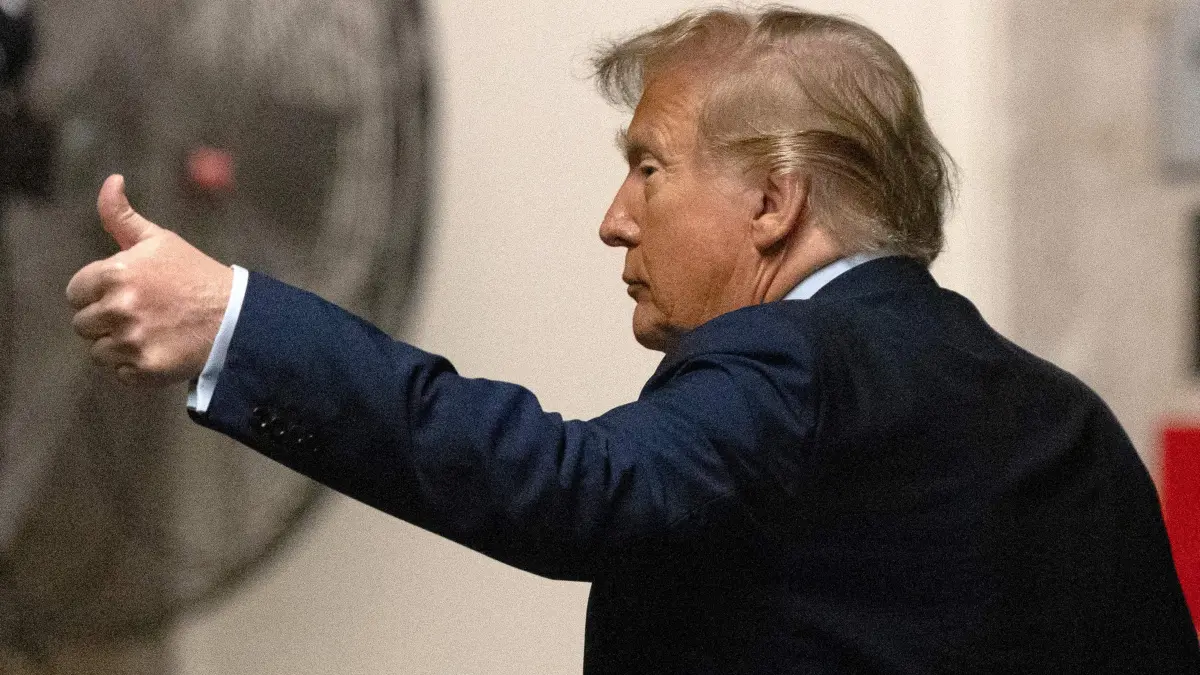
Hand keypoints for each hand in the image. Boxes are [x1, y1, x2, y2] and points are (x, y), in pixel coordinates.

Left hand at [66, 175, 232, 386]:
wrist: (236, 316)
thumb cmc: (195, 275)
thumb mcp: (159, 240)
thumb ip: (122, 215)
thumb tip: (111, 180)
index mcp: (115, 273)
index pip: (75, 292)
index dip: (97, 293)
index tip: (126, 294)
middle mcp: (119, 307)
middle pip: (83, 324)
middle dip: (106, 320)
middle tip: (142, 314)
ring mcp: (131, 340)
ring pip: (99, 351)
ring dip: (119, 345)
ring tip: (151, 333)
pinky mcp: (145, 368)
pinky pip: (120, 373)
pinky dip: (136, 367)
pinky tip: (159, 349)